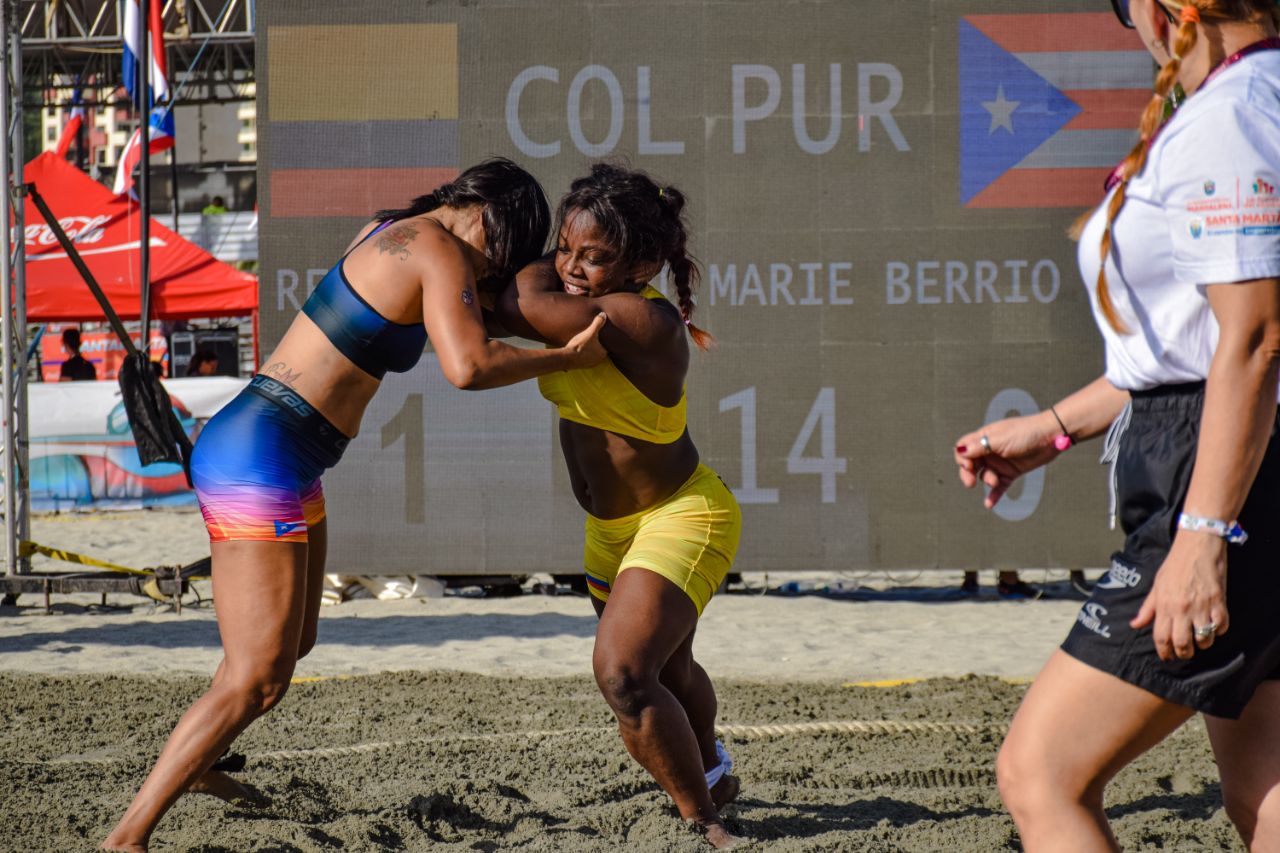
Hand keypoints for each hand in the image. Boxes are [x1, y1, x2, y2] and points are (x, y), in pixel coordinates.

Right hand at [564, 313, 607, 366]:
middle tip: (593, 337)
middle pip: (599, 350)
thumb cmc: (580, 345)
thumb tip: (604, 314)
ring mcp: (590, 364)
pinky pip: (585, 358)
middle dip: (596, 345)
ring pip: (592, 355)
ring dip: (589, 350)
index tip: (601, 335)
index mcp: (603, 353)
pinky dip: (583, 354)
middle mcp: (598, 360)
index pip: (607, 345)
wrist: (567, 358)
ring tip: (586, 342)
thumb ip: (598, 323)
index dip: (604, 340)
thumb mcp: (590, 332)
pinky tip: (579, 349)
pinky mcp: (582, 365)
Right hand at [954, 412, 1061, 508]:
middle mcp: (990, 451)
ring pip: (985, 476)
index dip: (962, 458)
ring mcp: (1000, 462)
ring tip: (995, 482)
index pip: (964, 448)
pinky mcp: (1011, 473)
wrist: (1051, 437)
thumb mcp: (1000, 439)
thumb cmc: (1026, 433)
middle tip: (970, 483)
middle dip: (967, 474)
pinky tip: (989, 504)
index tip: (968, 466)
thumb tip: (960, 451)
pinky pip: (1000, 486)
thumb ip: (979, 446)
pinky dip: (994, 495)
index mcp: (984, 438)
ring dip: (987, 481)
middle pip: (971, 464)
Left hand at [1131, 532, 1228, 660]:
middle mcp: (1182, 608)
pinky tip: (1214, 627)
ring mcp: (1202, 606)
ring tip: (1200, 640)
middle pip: (1183, 643)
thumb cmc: (1175, 565)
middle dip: (1183, 653)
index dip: (1164, 651)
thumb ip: (1147, 608)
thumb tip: (1134, 624)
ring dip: (1203, 644)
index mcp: (1164, 604)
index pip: (1161, 637)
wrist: (1197, 545)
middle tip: (1185, 652)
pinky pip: (1221, 626)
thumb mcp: (1156, 585)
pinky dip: (1219, 631)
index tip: (1166, 657)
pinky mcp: (1219, 602)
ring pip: (1204, 639)